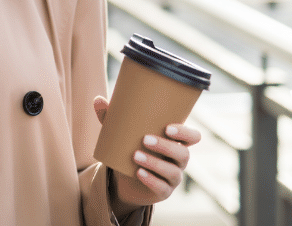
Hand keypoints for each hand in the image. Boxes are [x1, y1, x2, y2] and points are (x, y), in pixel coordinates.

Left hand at [93, 96, 201, 213]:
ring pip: (173, 172)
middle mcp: (178, 160)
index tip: (168, 127)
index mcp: (174, 142)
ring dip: (155, 163)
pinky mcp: (164, 192)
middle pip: (183, 154)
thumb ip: (112, 118)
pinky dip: (151, 180)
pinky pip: (162, 188)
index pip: (193, 137)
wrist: (125, 180)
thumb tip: (98, 100)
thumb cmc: (130, 149)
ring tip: (135, 156)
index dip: (186, 133)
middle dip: (166, 146)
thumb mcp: (122, 134)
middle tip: (145, 139)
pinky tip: (138, 172)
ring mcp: (173, 177)